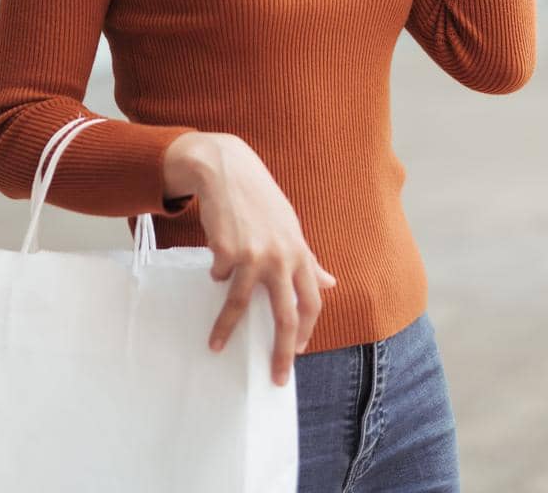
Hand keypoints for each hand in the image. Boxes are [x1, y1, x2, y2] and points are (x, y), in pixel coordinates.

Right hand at [164, 133, 336, 384]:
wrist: (227, 169)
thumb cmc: (261, 200)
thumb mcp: (290, 228)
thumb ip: (309, 260)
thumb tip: (331, 284)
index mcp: (299, 252)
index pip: (312, 302)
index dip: (307, 331)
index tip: (297, 352)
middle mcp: (281, 257)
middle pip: (286, 315)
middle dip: (281, 352)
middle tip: (276, 377)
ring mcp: (253, 254)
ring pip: (242, 304)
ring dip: (226, 329)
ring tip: (216, 344)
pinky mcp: (226, 250)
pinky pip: (219, 276)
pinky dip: (217, 273)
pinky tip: (217, 258)